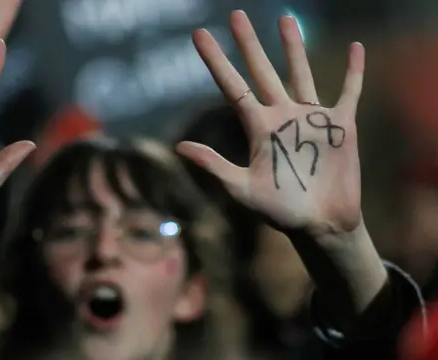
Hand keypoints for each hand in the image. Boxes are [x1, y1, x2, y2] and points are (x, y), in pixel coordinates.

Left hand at [178, 11, 363, 234]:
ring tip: (285, 20)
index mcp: (257, 128)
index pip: (232, 86)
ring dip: (294, 48)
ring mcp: (311, 119)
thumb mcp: (242, 189)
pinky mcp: (340, 126)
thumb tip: (178, 147)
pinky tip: (357, 48)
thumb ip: (214, 165)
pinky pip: (348, 93)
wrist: (319, 224)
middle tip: (236, 15)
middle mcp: (281, 116)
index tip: (200, 35)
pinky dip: (355, 72)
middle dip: (249, 44)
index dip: (216, 61)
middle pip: (263, 71)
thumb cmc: (279, 211)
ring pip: (300, 74)